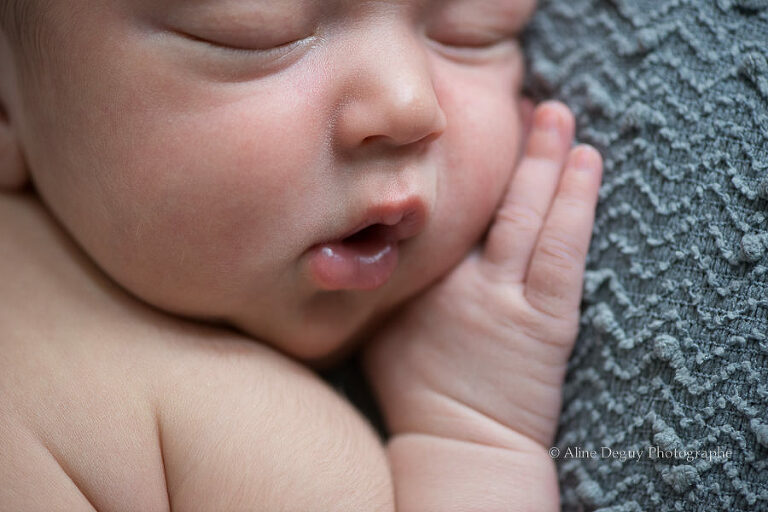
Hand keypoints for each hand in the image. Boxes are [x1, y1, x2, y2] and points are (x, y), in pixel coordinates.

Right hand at [363, 101, 602, 450]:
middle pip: (487, 199)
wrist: (460, 445)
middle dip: (508, 147)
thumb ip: (382, 279)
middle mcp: (461, 279)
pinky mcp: (548, 319)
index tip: (466, 130)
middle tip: (519, 100)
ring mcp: (507, 297)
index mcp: (417, 278)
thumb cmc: (416, 394)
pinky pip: (564, 249)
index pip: (438, 206)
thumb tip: (369, 237)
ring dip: (545, 160)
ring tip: (557, 114)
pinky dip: (576, 202)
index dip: (455, 163)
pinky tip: (586, 162)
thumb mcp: (379, 329)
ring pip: (528, 214)